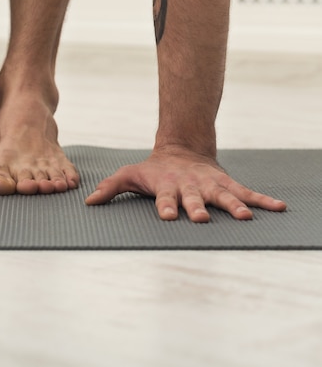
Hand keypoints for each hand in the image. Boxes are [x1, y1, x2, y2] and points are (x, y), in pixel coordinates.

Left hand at [85, 146, 286, 221]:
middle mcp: (190, 186)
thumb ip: (110, 188)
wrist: (181, 148)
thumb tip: (88, 202)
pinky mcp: (226, 184)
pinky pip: (246, 193)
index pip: (166, 198)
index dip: (167, 206)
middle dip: (198, 207)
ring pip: (223, 196)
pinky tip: (278, 208)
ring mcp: (210, 185)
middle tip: (202, 217)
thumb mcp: (129, 174)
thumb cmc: (152, 169)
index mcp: (167, 186)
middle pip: (195, 198)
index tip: (169, 216)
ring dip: (233, 206)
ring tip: (244, 217)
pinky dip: (262, 200)